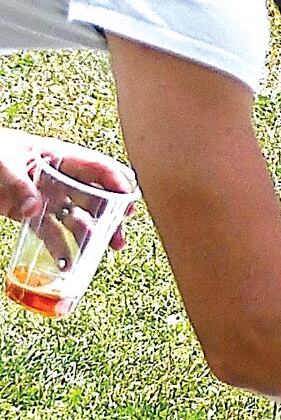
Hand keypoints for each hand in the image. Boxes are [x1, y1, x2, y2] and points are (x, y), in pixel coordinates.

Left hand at [0, 129, 136, 249]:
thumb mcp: (2, 162)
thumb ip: (19, 185)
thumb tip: (34, 209)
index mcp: (59, 157)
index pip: (98, 169)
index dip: (118, 184)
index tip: (128, 203)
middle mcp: (59, 178)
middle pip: (95, 198)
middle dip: (110, 218)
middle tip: (117, 237)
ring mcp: (47, 196)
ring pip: (77, 218)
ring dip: (90, 235)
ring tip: (98, 252)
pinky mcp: (32, 213)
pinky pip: (52, 232)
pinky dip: (61, 248)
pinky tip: (66, 262)